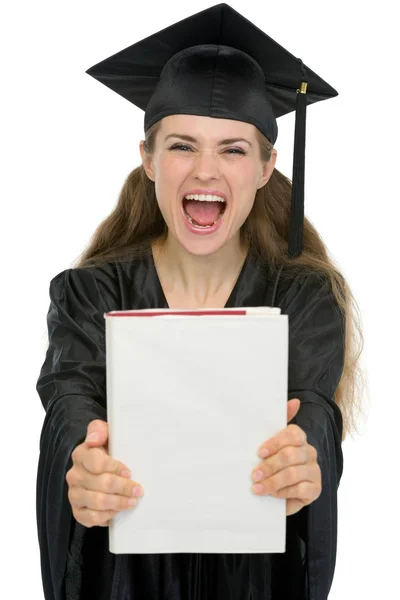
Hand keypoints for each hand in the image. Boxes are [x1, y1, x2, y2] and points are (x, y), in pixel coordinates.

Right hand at [66, 419, 143, 527]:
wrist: (100, 468)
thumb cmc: (108, 450)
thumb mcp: (106, 435)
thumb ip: (99, 430)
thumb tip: (94, 439)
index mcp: (81, 454)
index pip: (96, 462)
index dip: (115, 468)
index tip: (129, 472)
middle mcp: (74, 475)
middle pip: (100, 484)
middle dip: (123, 488)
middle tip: (138, 490)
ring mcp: (74, 494)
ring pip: (97, 502)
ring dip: (118, 503)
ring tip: (133, 501)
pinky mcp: (77, 510)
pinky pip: (91, 518)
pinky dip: (107, 516)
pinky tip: (118, 511)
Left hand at [251, 399, 320, 516]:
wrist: (280, 491)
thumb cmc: (273, 462)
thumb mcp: (270, 444)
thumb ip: (278, 421)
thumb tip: (295, 401)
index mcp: (299, 438)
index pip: (293, 434)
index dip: (275, 443)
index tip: (259, 453)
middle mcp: (310, 452)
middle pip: (290, 455)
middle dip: (269, 466)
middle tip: (254, 475)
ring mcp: (314, 470)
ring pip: (293, 473)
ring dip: (272, 482)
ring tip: (258, 487)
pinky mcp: (316, 489)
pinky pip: (300, 489)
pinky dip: (284, 492)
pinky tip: (273, 494)